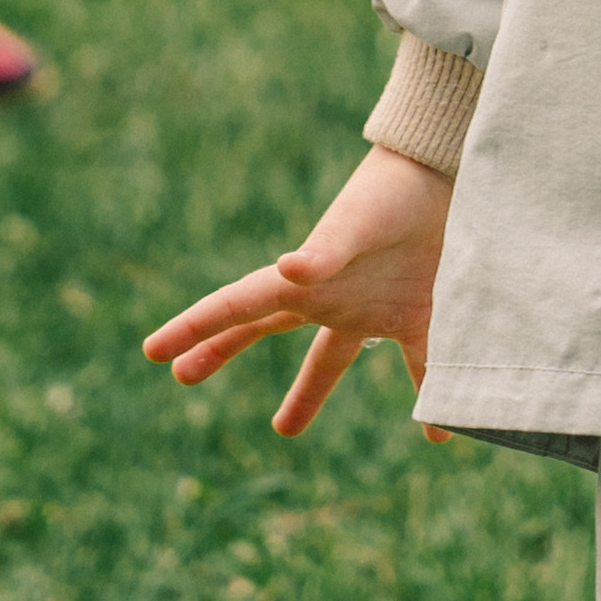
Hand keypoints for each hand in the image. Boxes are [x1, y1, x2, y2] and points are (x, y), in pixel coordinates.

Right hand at [143, 146, 451, 436]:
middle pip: (267, 329)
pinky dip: (427, 396)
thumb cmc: (394, 193)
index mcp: (304, 278)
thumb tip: (288, 271)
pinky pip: (419, 363)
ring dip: (307, 392)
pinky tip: (437, 430)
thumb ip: (326, 252)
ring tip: (284, 429)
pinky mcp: (418, 309)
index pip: (237, 307)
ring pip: (331, 358)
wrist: (448, 169)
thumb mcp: (356, 224)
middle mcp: (332, 294)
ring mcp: (373, 303)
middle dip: (223, 352)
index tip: (152, 352)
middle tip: (182, 375)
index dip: (194, 329)